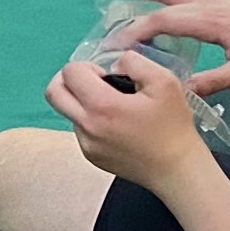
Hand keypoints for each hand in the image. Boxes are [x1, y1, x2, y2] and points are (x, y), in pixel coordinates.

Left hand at [44, 51, 206, 188]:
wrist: (176, 169)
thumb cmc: (173, 126)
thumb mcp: (164, 82)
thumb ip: (134, 61)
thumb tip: (115, 62)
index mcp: (102, 106)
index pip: (69, 72)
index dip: (87, 66)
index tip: (106, 74)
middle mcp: (87, 127)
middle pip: (53, 93)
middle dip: (68, 80)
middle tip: (92, 81)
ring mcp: (86, 144)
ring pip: (67, 111)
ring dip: (82, 101)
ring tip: (113, 105)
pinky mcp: (91, 156)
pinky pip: (80, 129)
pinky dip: (91, 120)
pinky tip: (117, 123)